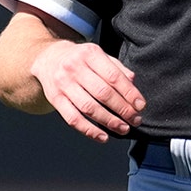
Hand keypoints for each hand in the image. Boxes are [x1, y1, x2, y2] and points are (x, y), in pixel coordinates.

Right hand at [30, 39, 146, 142]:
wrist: (49, 58)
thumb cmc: (81, 59)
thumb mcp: (98, 55)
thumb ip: (116, 68)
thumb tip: (133, 83)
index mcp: (90, 54)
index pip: (113, 76)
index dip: (129, 92)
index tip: (141, 106)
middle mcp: (75, 68)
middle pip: (103, 93)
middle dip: (122, 109)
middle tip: (135, 119)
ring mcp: (63, 84)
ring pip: (88, 108)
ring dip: (109, 121)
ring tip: (123, 128)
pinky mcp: (55, 99)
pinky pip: (72, 119)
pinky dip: (89, 130)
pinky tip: (102, 137)